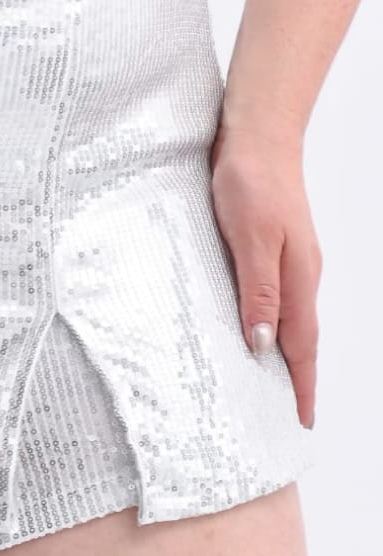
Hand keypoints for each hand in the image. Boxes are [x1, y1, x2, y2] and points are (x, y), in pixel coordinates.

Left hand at [209, 124, 319, 429]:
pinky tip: (253, 323)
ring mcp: (289, 257)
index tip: (305, 421)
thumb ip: (259, 290)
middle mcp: (300, 272)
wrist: (256, 135)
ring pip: (289, 315)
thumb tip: (263, 344)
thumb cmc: (251, 181)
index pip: (302, 345)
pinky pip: (275, 294)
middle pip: (301, 336)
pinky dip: (269, 319)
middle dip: (297, 377)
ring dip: (282, 350)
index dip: (303, 384)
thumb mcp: (251, 239)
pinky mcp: (272, 243)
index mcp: (298, 277)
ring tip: (268, 381)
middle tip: (287, 413)